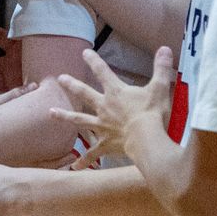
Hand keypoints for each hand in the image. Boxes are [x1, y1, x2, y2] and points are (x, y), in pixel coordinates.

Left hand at [55, 47, 174, 163]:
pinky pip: (93, 153)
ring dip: (65, 116)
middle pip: (84, 93)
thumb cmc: (153, 113)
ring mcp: (102, 126)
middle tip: (60, 78)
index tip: (84, 53)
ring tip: (51, 113)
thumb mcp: (159, 87)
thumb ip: (161, 68)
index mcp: (116, 92)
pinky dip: (84, 160)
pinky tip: (75, 166)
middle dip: (72, 85)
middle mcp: (104, 107)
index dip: (93, 61)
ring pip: (79, 119)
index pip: (103, 71)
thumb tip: (165, 49)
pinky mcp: (105, 144)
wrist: (146, 139)